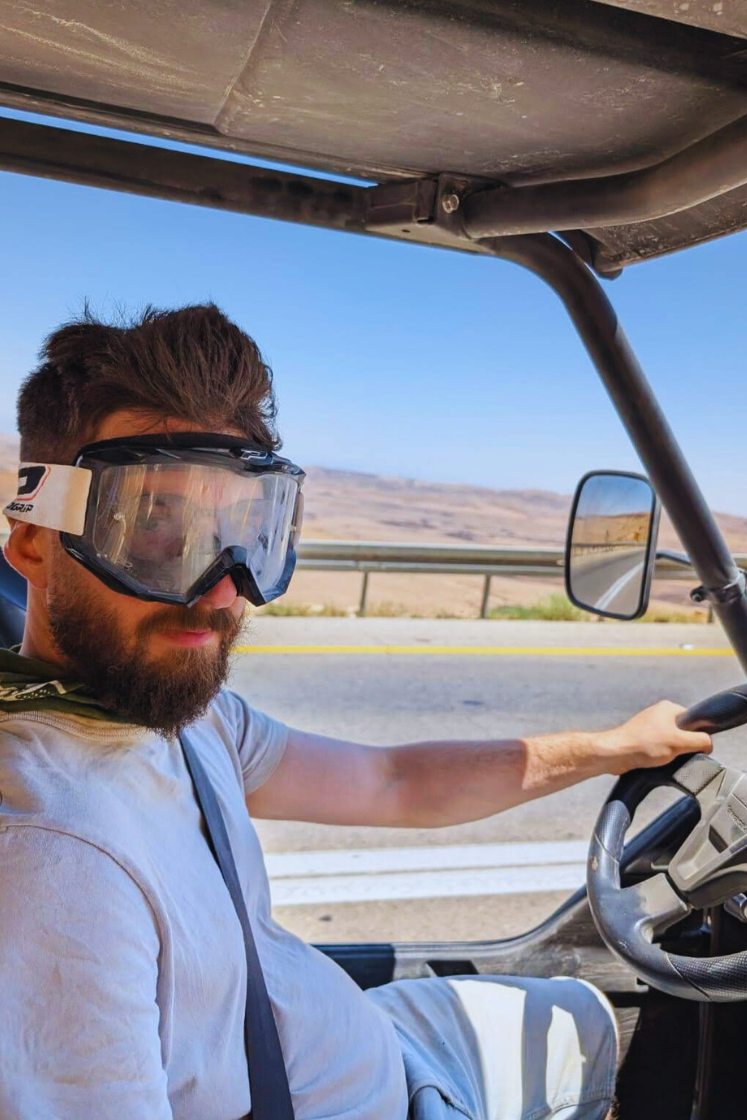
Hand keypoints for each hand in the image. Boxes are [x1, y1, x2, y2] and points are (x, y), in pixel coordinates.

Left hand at [598, 700, 712, 774]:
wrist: (615, 754)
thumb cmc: (644, 745)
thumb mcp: (679, 743)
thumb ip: (700, 741)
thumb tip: (709, 743)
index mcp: (668, 708)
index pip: (694, 721)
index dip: (697, 736)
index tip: (692, 747)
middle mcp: (658, 713)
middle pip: (683, 732)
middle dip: (683, 746)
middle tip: (677, 754)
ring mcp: (649, 725)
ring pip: (671, 741)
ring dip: (671, 752)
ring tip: (665, 758)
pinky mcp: (642, 738)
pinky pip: (659, 747)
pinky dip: (661, 755)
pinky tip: (657, 761)